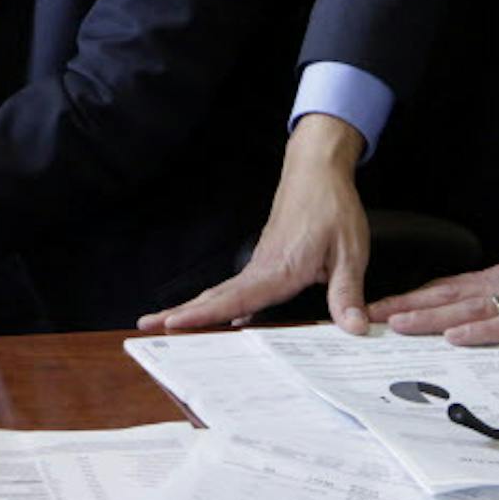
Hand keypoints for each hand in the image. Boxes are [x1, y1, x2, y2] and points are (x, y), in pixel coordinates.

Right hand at [137, 113, 373, 333]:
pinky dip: (221, 303)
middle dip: (181, 313)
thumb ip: (346, 293)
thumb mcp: (350, 252)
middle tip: (145, 327)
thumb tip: (353, 329)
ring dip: (195, 308)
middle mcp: (262, 267)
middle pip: (216, 296)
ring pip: (223, 292)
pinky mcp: (266, 260)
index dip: (205, 315)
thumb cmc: (332, 206)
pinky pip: (238, 288)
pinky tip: (223, 318)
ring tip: (168, 324)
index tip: (173, 324)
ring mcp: (260, 263)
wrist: (319, 170)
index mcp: (279, 268)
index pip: (236, 299)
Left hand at [371, 248, 498, 344]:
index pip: (448, 287)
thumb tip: (472, 307)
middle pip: (447, 295)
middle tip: (371, 315)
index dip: (413, 297)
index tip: (381, 306)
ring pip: (468, 308)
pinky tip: (457, 337)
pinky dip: (480, 331)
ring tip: (398, 324)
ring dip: (431, 317)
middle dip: (407, 305)